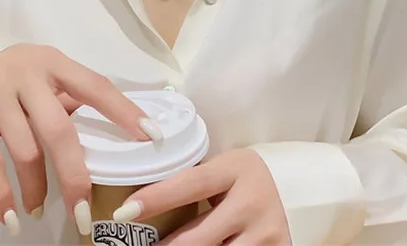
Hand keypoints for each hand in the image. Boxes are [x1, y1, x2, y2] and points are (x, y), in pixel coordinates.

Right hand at [0, 44, 163, 235]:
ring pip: (25, 150)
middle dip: (74, 175)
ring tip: (41, 209)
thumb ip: (71, 102)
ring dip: (37, 188)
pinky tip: (11, 217)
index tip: (151, 138)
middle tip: (83, 211)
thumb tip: (115, 145)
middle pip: (59, 129)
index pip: (96, 87)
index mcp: (55, 62)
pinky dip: (1, 195)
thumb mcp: (48, 80)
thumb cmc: (20, 81)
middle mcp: (27, 71)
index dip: (124, 112)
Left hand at [111, 148, 290, 244]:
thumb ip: (189, 180)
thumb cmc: (235, 181)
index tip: (125, 210)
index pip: (191, 184)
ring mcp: (267, 232)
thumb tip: (135, 198)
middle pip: (200, 237)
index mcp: (235, 169)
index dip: (158, 197)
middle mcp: (254, 201)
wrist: (281, 191)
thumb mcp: (219, 171)